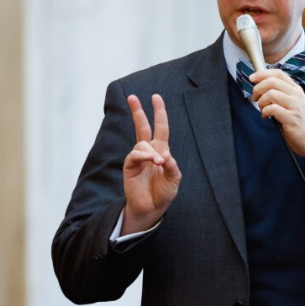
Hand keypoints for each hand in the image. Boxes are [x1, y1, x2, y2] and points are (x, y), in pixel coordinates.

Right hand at [121, 94, 181, 234]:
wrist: (151, 208)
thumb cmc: (163, 193)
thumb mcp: (174, 179)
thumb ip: (171, 165)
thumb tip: (163, 154)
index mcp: (161, 150)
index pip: (160, 127)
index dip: (159, 112)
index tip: (156, 97)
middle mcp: (148, 151)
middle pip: (142, 127)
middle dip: (137, 111)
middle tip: (132, 97)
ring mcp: (138, 158)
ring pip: (142, 144)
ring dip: (151, 151)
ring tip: (158, 163)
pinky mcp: (129, 166)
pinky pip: (135, 154)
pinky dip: (144, 156)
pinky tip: (151, 161)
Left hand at [249, 69, 304, 170]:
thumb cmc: (302, 124)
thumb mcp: (294, 104)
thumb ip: (282, 94)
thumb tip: (262, 87)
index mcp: (296, 90)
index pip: (278, 73)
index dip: (262, 74)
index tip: (252, 78)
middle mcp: (297, 95)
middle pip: (272, 81)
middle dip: (258, 88)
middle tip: (255, 98)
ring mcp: (295, 106)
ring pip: (271, 94)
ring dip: (261, 102)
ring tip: (263, 110)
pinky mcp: (292, 118)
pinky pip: (272, 109)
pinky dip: (265, 112)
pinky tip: (266, 117)